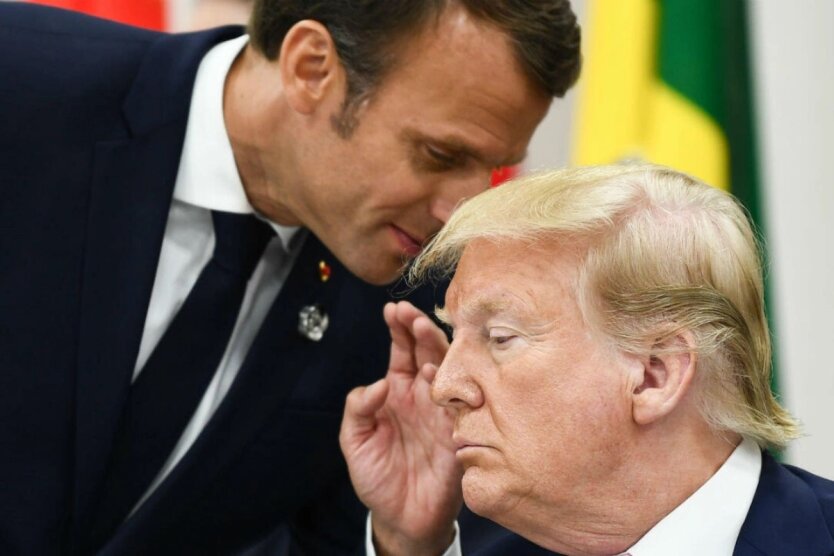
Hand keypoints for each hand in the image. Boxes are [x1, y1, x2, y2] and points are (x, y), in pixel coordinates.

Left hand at [340, 301, 461, 555]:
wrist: (402, 518)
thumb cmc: (377, 478)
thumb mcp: (355, 441)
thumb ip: (358, 409)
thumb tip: (378, 384)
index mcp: (398, 391)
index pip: (401, 351)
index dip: (398, 328)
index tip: (392, 309)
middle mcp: (423, 395)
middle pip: (426, 352)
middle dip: (420, 328)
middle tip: (411, 313)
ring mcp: (443, 410)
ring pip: (446, 369)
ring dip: (436, 348)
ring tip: (424, 330)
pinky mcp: (459, 431)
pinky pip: (462, 402)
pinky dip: (455, 383)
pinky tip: (440, 370)